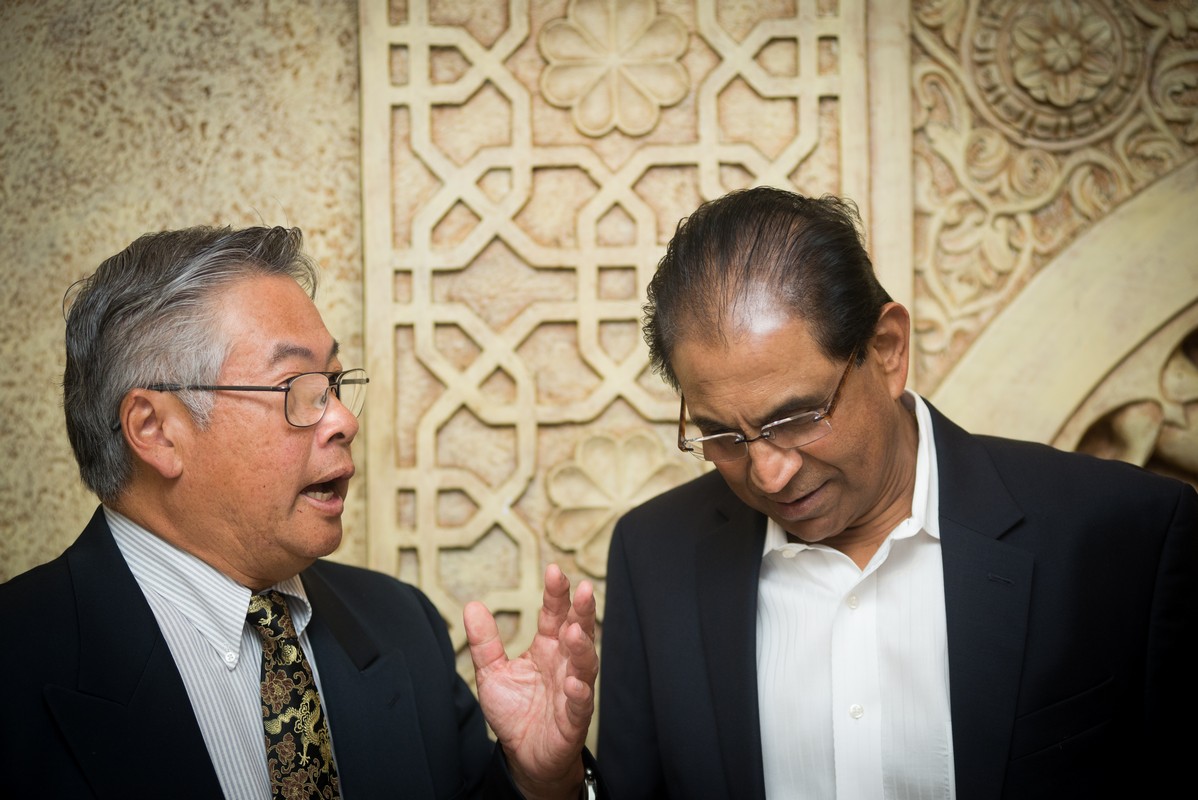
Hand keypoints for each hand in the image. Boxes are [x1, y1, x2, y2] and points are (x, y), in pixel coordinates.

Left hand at [464, 564, 596, 799]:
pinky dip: (579, 693)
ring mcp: (573, 690)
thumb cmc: (515, 711)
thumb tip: (471, 605)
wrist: (524, 755)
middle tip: (584, 589)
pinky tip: (573, 682)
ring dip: (582, 648)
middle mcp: (564, 664)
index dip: (556, 594)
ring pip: (584, 664)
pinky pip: (580, 704)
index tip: (554, 570)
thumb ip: (485, 641)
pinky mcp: (573, 719)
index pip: (555, 615)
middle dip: (581, 611)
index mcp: (548, 648)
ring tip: (574, 631)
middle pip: (578, 632)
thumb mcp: (492, 672)